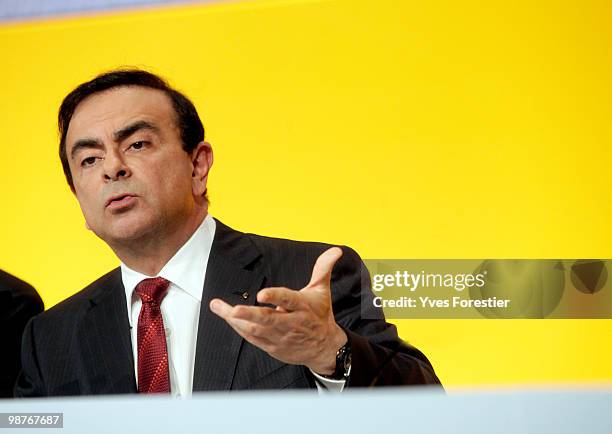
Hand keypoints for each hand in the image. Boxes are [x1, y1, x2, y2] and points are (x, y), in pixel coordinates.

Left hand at [209, 247, 347, 374]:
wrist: (324, 348)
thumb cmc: (320, 315)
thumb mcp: (322, 290)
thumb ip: (323, 268)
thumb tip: (335, 250)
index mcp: (302, 307)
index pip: (288, 300)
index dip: (275, 297)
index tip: (261, 294)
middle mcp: (291, 323)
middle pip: (268, 319)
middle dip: (249, 315)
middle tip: (234, 309)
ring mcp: (280, 337)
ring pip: (256, 330)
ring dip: (236, 320)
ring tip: (219, 307)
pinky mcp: (273, 346)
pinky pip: (253, 338)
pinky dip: (240, 328)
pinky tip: (227, 318)